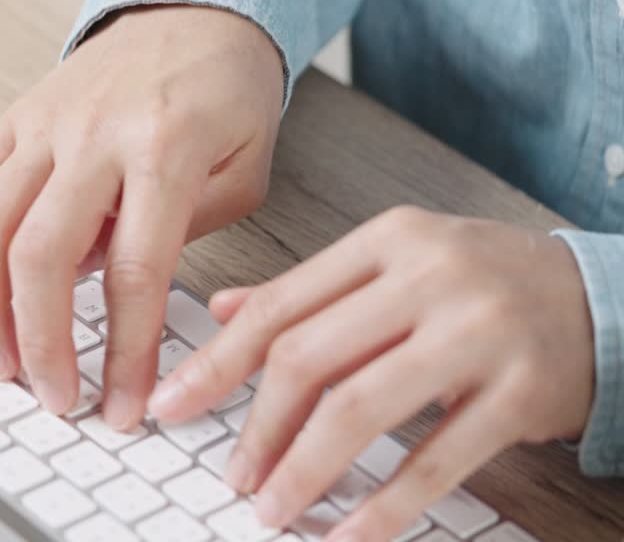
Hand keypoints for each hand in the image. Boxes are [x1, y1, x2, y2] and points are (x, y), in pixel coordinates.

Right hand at [0, 4, 283, 426]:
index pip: (136, 270)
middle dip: (40, 344)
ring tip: (0, 362)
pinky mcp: (10, 121)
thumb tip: (109, 296)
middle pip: (40, 255)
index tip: (125, 406)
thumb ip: (185, 237)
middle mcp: (92, 134)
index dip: (127, 352)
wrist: (192, 8)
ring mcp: (41, 124)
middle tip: (53, 397)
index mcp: (165, 147)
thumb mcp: (246, 170)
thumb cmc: (227, 94)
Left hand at [149, 206, 594, 539]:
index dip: (217, 362)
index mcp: (386, 241)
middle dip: (257, 426)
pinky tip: (349, 532)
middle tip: (234, 474)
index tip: (174, 403)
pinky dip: (385, 504)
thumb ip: (308, 289)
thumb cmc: (479, 283)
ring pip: (360, 408)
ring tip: (272, 506)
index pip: (280, 306)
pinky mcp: (520, 393)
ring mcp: (478, 333)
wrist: (599, 299)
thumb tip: (221, 310)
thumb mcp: (393, 263)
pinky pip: (436, 460)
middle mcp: (428, 278)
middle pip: (310, 358)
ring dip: (304, 468)